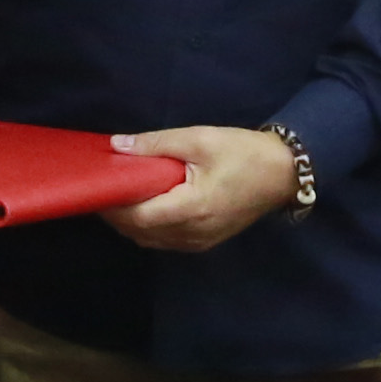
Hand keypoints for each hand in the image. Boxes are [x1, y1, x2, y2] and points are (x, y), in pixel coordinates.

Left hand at [106, 124, 298, 256]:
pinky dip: (149, 227)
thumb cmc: (244, 152)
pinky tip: (144, 205)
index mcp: (190, 209)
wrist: (285, 173)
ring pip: (151, 240)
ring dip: (131, 222)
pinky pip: (166, 240)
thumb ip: (156, 144)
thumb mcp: (199, 139)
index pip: (137, 216)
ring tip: (119, 195)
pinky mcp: (205, 241)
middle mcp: (192, 233)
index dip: (112, 205)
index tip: (96, 186)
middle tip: (103, 188)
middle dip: (117, 214)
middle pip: (140, 232)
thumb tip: (117, 146)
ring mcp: (199, 242)